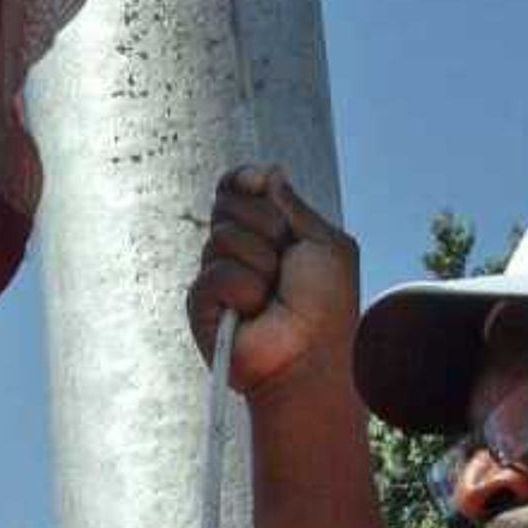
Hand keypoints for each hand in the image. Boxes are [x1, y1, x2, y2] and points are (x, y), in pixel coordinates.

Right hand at [189, 167, 360, 404]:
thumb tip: (269, 173)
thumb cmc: (326, 305)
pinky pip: (214, 274)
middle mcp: (239, 250)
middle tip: (286, 263)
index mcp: (268, 232)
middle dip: (265, 226)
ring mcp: (217, 277)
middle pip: (227, 205)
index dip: (243, 181)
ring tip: (273, 296)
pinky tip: (253, 313)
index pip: (236, 189)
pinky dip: (242, 290)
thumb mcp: (324, 243)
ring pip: (222, 238)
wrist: (312, 354)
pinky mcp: (201, 305)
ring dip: (260, 264)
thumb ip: (293, 206)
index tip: (259, 183)